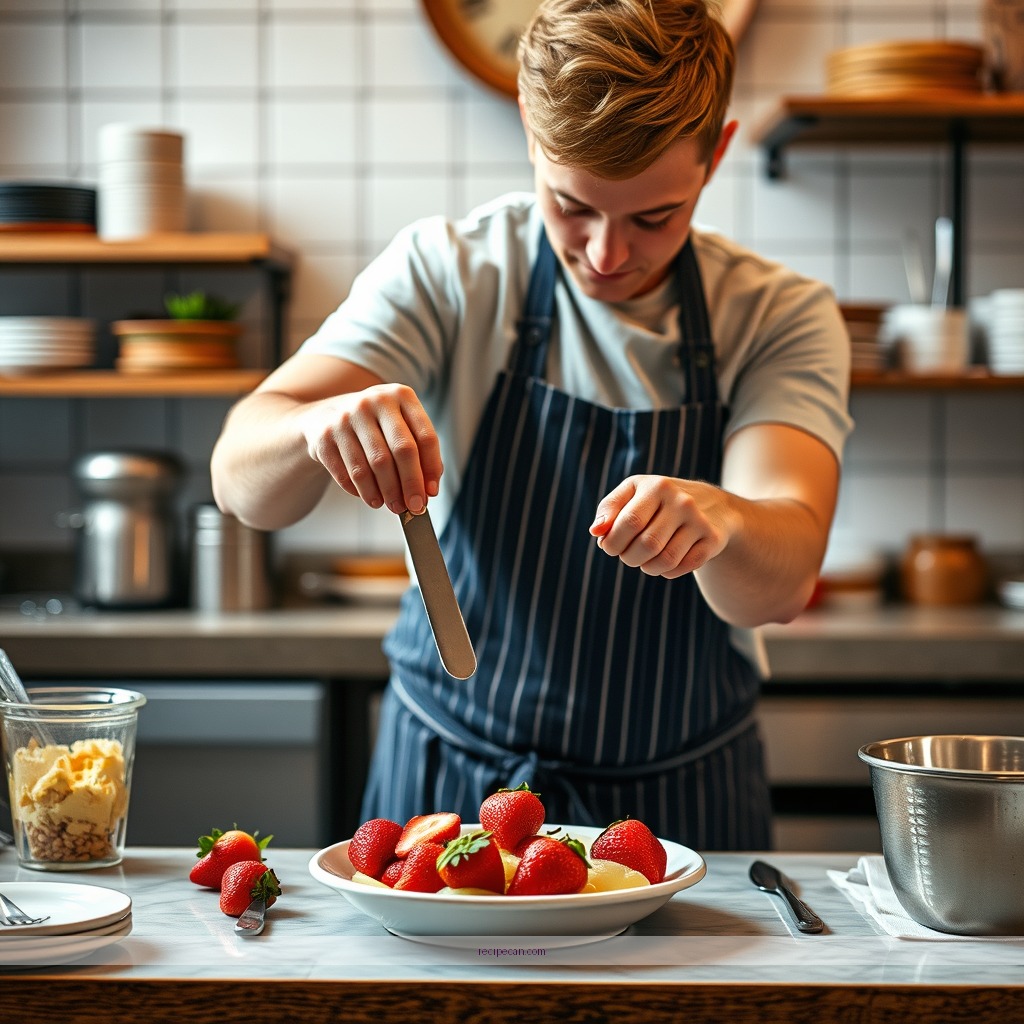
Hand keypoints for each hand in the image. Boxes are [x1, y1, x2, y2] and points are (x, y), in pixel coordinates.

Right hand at [297, 383, 442, 513]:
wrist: (326, 415)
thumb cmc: (374, 426)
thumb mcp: (399, 426)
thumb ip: (418, 452)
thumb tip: (427, 490)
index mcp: (401, 396)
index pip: (425, 436)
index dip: (431, 468)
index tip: (431, 493)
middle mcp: (374, 401)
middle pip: (402, 450)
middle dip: (411, 485)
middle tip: (414, 506)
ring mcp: (347, 416)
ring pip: (373, 465)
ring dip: (387, 493)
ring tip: (392, 506)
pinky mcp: (325, 436)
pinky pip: (347, 473)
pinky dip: (361, 491)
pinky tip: (370, 497)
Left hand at [589, 475, 735, 578]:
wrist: (714, 505)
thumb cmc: (659, 501)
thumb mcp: (633, 493)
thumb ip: (609, 509)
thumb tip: (596, 532)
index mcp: (658, 486)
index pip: (628, 522)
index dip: (612, 542)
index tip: (608, 546)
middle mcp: (682, 502)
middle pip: (646, 545)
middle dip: (628, 557)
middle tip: (627, 555)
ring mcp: (700, 521)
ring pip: (665, 561)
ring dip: (647, 567)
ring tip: (644, 559)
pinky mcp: (712, 540)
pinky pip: (681, 568)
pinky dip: (666, 572)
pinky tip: (665, 562)